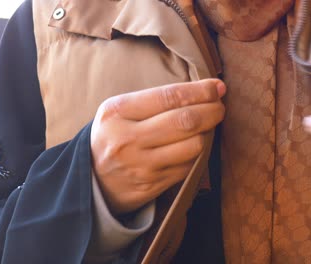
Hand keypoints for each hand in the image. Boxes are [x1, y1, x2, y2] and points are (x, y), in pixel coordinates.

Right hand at [90, 79, 225, 214]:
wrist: (91, 180)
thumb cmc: (112, 136)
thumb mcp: (119, 111)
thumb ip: (153, 100)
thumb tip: (202, 91)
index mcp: (117, 112)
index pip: (169, 97)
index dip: (200, 91)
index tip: (217, 87)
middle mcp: (128, 139)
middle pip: (185, 121)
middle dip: (212, 111)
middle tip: (220, 106)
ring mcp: (141, 165)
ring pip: (193, 146)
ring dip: (208, 133)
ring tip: (207, 126)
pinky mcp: (152, 185)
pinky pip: (189, 166)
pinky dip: (199, 154)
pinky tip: (196, 145)